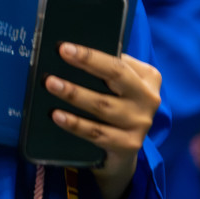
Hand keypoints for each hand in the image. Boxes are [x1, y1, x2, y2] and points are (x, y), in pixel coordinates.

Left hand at [44, 45, 161, 198]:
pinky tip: (57, 116)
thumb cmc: (116, 105)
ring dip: (74, 94)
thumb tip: (70, 55)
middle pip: (116, 76)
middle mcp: (148, 99)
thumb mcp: (118, 86)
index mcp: (147, 78)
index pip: (117, 61)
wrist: (123, 151)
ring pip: (102, 105)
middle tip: (61, 55)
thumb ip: (105, 71)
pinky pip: (97, 132)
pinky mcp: (129, 145)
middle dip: (87, 63)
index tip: (65, 48)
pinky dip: (75, 124)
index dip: (91, 55)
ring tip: (51, 84)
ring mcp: (140, 123)